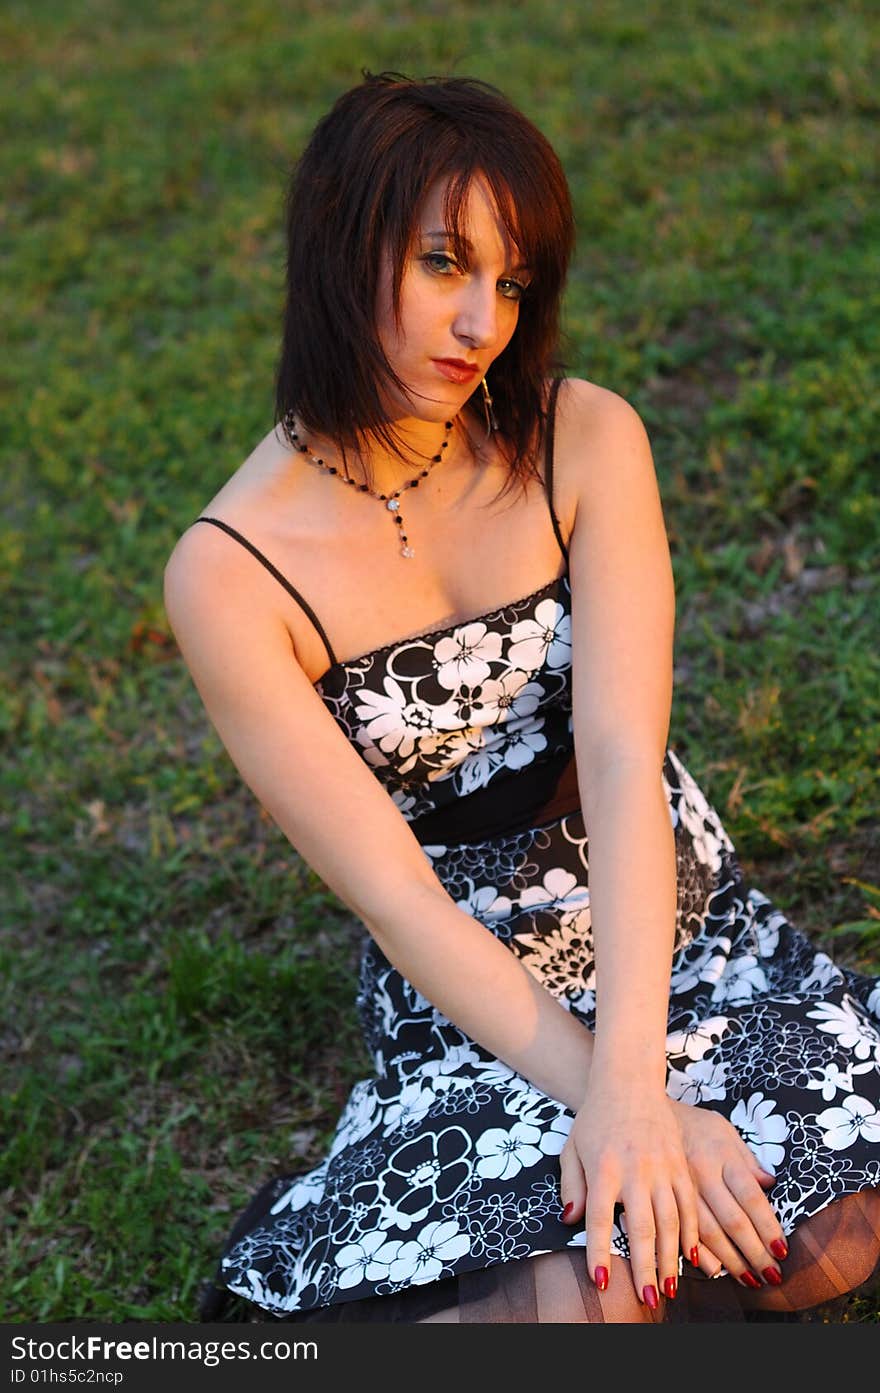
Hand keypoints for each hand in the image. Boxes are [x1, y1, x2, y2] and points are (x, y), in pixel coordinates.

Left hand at [559, 1076, 698, 1307]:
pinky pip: (690, 1205)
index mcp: (604, 1168)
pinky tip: (693, 1256)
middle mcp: (635, 1170)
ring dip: (671, 1258)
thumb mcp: (572, 1148)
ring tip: (670, 1288)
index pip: (601, 1218)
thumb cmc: (595, 1118)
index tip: (601, 1282)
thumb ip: (572, 1185)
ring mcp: (662, 1168)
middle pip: (643, 1227)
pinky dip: (693, 1233)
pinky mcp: (680, 1165)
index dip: (600, 1252)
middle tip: (648, 1299)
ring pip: (672, 1221)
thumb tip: (571, 1220)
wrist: (628, 1083)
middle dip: (645, 1267)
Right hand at [669, 1099, 788, 1288]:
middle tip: (773, 1275)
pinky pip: (683, 1232)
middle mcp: (702, 1174)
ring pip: (709, 1232)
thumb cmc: (694, 1125)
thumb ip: (748, 1159)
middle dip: (755, 1252)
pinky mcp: (665, 1200)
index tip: (782, 1250)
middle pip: (732, 1220)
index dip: (768, 1226)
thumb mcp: (724, 1130)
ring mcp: (681, 1189)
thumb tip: (770, 1184)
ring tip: (750, 1280)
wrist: (644, 1116)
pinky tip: (715, 1271)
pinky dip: (700, 1255)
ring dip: (731, 1261)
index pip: (750, 1196)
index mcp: (722, 1155)